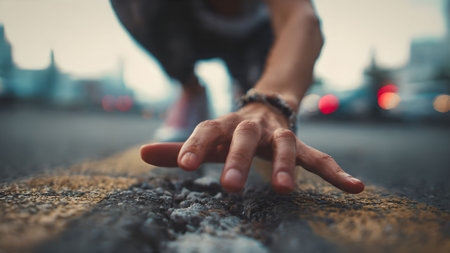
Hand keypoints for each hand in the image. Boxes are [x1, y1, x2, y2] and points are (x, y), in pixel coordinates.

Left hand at [141, 103, 363, 193]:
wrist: (269, 102)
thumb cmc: (233, 130)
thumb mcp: (208, 138)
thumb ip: (178, 148)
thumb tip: (141, 153)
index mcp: (227, 125)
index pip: (208, 129)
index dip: (194, 145)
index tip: (182, 166)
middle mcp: (253, 127)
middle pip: (246, 138)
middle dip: (239, 160)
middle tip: (230, 186)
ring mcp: (279, 134)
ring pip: (285, 145)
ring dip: (287, 166)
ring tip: (285, 191)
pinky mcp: (300, 144)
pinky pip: (319, 156)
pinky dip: (336, 172)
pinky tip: (355, 187)